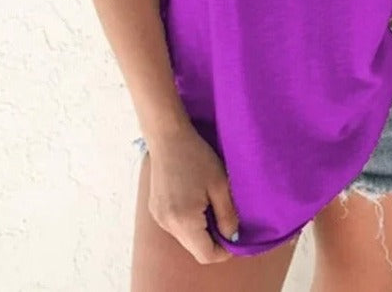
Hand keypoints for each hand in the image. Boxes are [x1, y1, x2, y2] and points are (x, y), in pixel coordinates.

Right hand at [145, 123, 239, 264]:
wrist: (168, 136)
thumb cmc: (196, 156)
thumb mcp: (220, 184)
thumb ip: (228, 216)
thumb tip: (233, 238)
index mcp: (184, 221)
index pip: (206, 255)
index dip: (224, 252)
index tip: (236, 236)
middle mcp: (167, 224)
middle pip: (195, 248)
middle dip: (213, 240)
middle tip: (227, 219)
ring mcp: (159, 217)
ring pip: (185, 238)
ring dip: (201, 230)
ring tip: (212, 205)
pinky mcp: (155, 209)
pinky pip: (176, 226)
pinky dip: (190, 221)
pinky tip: (196, 200)